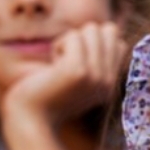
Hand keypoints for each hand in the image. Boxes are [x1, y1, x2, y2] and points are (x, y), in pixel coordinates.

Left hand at [0, 22, 126, 126]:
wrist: (31, 121)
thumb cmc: (47, 97)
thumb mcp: (78, 78)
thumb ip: (94, 59)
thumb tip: (105, 28)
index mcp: (110, 84)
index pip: (118, 41)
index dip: (95, 43)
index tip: (76, 64)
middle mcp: (108, 81)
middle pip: (108, 30)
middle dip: (84, 37)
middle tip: (67, 60)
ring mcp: (96, 76)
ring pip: (91, 29)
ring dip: (70, 41)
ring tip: (59, 64)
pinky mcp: (78, 71)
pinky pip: (73, 36)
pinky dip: (59, 45)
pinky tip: (52, 67)